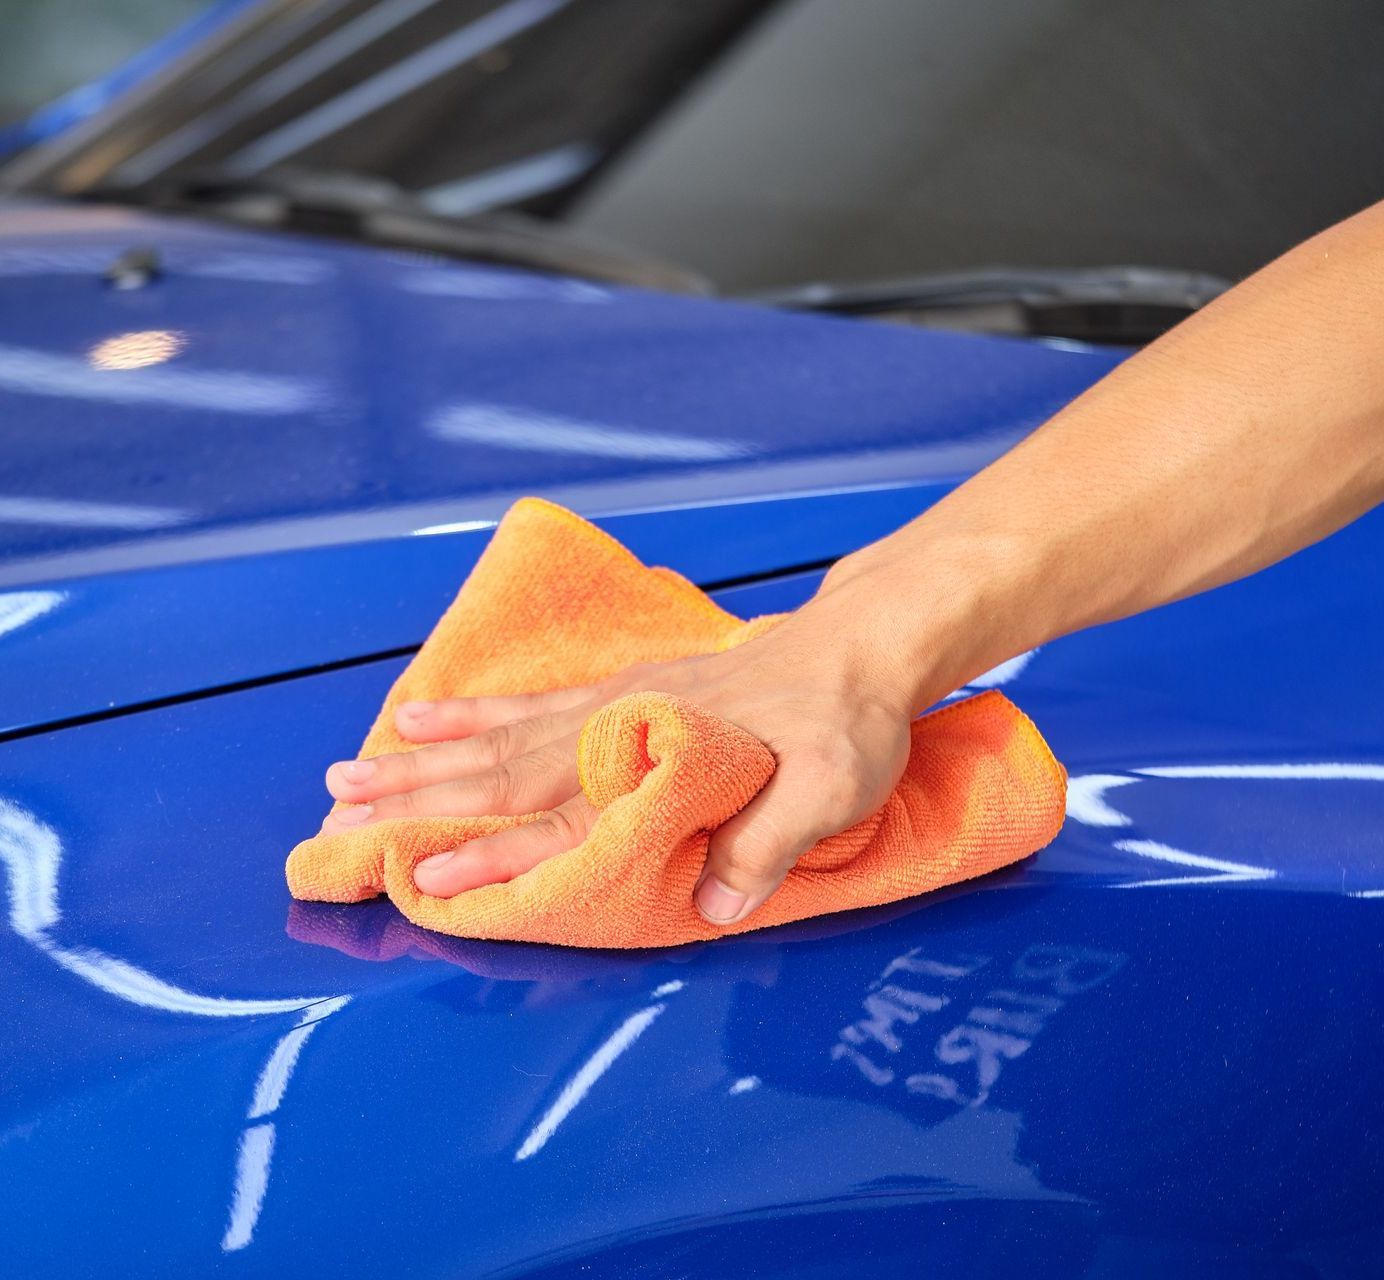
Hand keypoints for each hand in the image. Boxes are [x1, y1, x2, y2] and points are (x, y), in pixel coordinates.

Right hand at [320, 566, 931, 925]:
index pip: (567, 815)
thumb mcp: (835, 787)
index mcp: (664, 758)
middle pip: (507, 772)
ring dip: (428, 760)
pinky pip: (535, 700)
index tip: (429, 874)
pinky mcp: (625, 686)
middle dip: (424, 801)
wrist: (861, 644)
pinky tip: (432, 713)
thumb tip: (710, 904)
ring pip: (504, 735)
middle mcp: (624, 728)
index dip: (499, 849)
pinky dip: (478, 711)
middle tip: (341, 819)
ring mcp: (618, 702)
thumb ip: (770, 843)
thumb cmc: (847, 721)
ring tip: (354, 773)